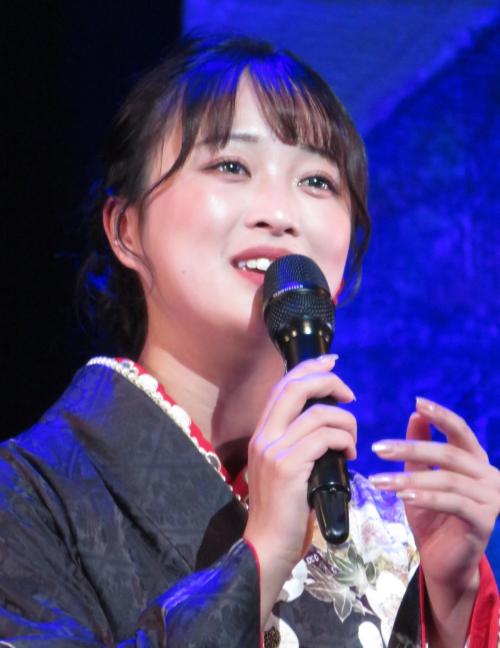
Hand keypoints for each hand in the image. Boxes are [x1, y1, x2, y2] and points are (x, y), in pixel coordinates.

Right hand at [243, 354, 355, 625]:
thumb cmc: (284, 509)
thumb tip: (325, 419)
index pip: (283, 386)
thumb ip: (298, 441)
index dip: (308, 368)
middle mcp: (263, 435)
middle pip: (295, 387)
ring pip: (317, 414)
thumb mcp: (286, 467)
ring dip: (345, 421)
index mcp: (262, 432)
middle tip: (349, 394)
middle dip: (328, 380)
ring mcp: (273, 450)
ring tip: (352, 440)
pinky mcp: (287, 467)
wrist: (267, 544)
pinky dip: (343, 440)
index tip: (331, 362)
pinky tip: (349, 454)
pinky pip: (324, 438)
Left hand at [371, 398, 498, 590]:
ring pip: (446, 480)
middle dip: (411, 448)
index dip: (440, 415)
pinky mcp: (484, 521)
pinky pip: (453, 503)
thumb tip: (416, 414)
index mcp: (475, 461)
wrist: (444, 562)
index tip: (418, 402)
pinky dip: (427, 497)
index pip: (461, 431)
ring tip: (379, 480)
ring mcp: (490, 499)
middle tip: (379, 448)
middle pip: (448, 454)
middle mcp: (488, 476)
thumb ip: (420, 446)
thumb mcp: (421, 476)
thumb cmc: (432, 516)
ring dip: (408, 479)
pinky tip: (403, 496)